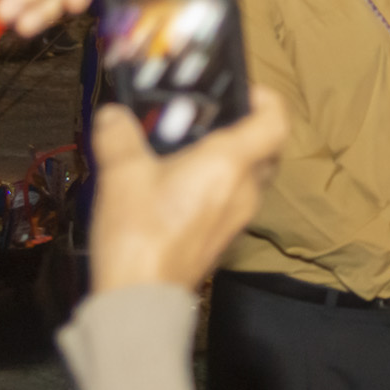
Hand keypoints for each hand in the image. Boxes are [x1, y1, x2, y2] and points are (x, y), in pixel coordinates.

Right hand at [88, 87, 289, 294]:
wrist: (139, 300)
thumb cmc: (140, 238)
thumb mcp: (120, 174)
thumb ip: (118, 135)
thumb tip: (113, 115)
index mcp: (230, 164)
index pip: (275, 121)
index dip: (267, 98)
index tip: (245, 90)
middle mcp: (245, 189)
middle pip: (267, 146)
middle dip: (247, 126)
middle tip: (214, 116)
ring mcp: (238, 216)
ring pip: (251, 173)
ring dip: (231, 156)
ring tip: (191, 147)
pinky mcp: (224, 235)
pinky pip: (234, 198)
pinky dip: (219, 183)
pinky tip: (181, 184)